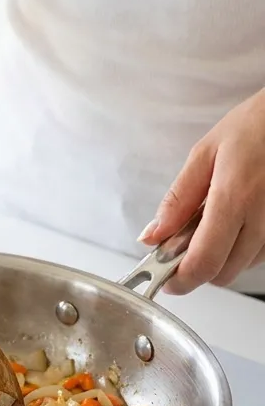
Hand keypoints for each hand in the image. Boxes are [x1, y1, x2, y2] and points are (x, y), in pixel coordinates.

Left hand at [142, 89, 264, 293]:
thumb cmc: (257, 125)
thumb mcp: (206, 153)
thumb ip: (177, 200)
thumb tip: (151, 236)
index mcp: (235, 198)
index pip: (204, 262)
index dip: (180, 280)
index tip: (165, 278)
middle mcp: (263, 218)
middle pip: (224, 273)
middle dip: (198, 269)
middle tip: (181, 249)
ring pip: (244, 266)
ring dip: (221, 259)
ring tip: (211, 226)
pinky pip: (262, 252)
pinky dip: (243, 249)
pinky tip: (235, 223)